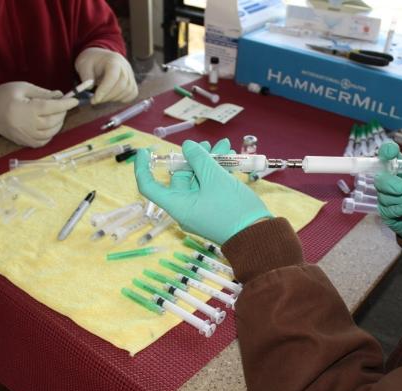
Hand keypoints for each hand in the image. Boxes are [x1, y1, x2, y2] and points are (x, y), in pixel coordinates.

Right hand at [0, 82, 77, 146]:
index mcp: (25, 110)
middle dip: (62, 112)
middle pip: (53, 121)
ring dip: (58, 123)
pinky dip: (51, 133)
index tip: (75, 100)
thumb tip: (60, 96)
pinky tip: (49, 124)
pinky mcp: (25, 143)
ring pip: (51, 132)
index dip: (65, 104)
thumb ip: (43, 93)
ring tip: (56, 113)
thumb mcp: (22, 88)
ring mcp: (26, 136)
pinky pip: (44, 141)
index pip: (51, 108)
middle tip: (64, 104)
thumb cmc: (3, 96)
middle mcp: (26, 126)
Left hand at [75, 47, 137, 104]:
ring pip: (128, 91)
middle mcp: (125, 66)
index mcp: (113, 60)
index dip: (105, 89)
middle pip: (122, 85)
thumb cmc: (91, 61)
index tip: (95, 99)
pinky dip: (123, 98)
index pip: (113, 76)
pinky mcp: (132, 82)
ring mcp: (131, 74)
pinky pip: (132, 93)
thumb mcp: (83, 65)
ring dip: (114, 98)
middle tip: (95, 100)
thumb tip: (90, 87)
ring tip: (102, 97)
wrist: (100, 58)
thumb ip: (86, 76)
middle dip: (108, 96)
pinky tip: (112, 96)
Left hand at [135, 138, 272, 244]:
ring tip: (225, 146)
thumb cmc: (233, 208)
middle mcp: (185, 208)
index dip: (143, 168)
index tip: (145, 152)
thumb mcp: (215, 178)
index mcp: (177, 205)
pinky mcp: (213, 207)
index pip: (149, 187)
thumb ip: (199, 159)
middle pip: (180, 178)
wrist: (258, 235)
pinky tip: (230, 157)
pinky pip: (209, 186)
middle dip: (194, 158)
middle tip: (208, 145)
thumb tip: (187, 147)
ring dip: (209, 162)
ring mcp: (199, 208)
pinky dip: (217, 172)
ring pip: (198, 179)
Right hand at [374, 142, 401, 239]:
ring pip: (385, 196)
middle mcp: (390, 181)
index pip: (387, 155)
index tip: (391, 152)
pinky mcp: (387, 213)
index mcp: (401, 168)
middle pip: (380, 178)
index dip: (386, 151)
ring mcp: (386, 197)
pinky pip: (388, 210)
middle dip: (389, 182)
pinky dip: (401, 208)